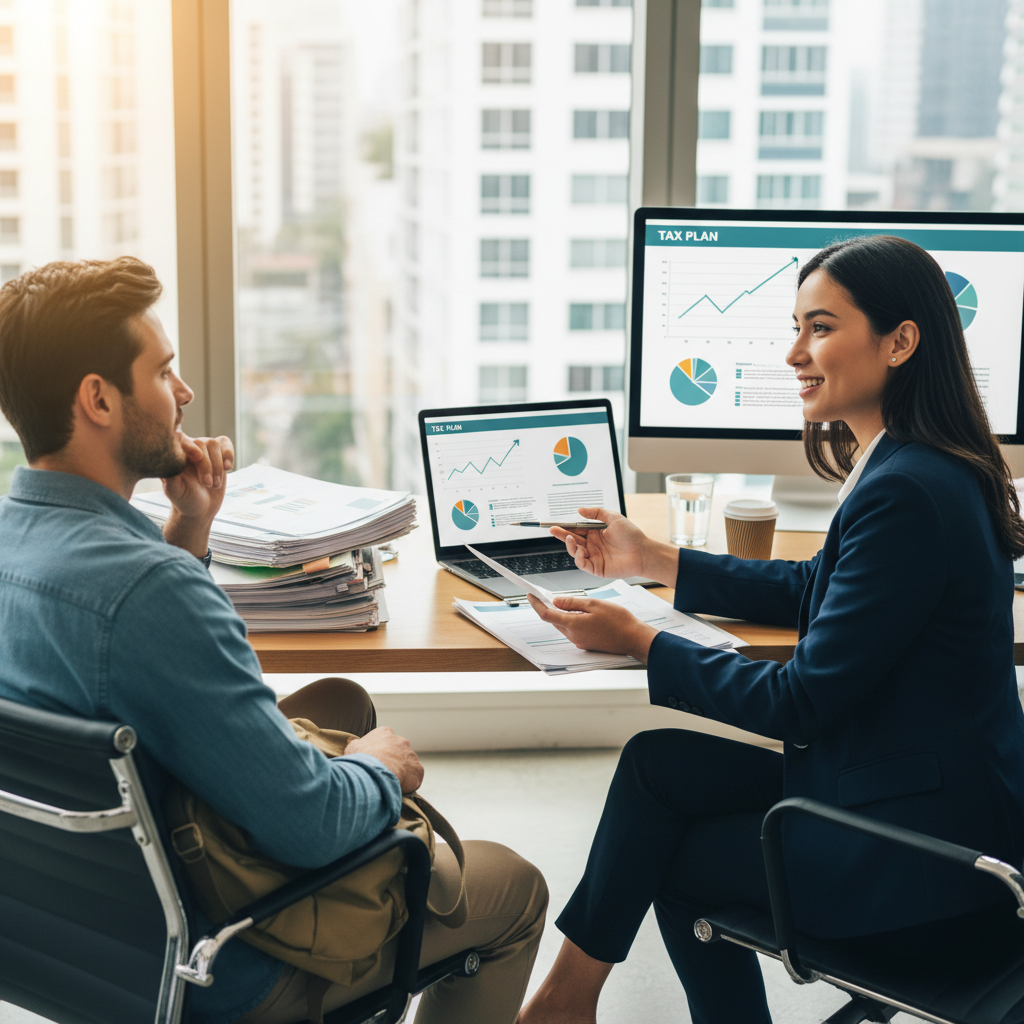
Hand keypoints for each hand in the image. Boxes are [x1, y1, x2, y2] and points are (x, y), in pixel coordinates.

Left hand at [162, 434, 234, 557]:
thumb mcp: (175, 492)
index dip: (190, 445)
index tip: (197, 457)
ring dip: (217, 465)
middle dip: (207, 464)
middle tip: (207, 484)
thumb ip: (171, 477)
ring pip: (215, 444)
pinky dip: (229, 454)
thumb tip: (169, 462)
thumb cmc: (184, 500)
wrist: (201, 508)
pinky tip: (227, 467)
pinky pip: (226, 443)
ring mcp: (205, 450)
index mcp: (175, 455)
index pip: (180, 438)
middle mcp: (189, 449)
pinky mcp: (219, 454)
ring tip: (214, 484)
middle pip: (201, 443)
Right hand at [345, 727, 424, 793]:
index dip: (381, 752)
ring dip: (402, 773)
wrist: (373, 772)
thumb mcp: (352, 748)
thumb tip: (358, 745)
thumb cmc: (360, 760)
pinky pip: (415, 777)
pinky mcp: (418, 769)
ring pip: (408, 765)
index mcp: (385, 733)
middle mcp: (401, 741)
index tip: (376, 762)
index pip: (386, 741)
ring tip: (390, 782)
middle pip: (399, 752)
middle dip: (394, 761)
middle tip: (383, 773)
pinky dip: (409, 783)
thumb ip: (358, 745)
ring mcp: (411, 755)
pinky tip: (398, 788)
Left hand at [527, 593, 657, 661]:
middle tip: (543, 595)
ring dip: (559, 615)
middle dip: (547, 608)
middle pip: (554, 620)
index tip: (530, 595)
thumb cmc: (618, 620)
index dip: (536, 604)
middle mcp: (574, 636)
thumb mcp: (594, 604)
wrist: (634, 638)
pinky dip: (570, 621)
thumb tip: (555, 601)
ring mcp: (580, 642)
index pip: (547, 614)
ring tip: (561, 602)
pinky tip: (577, 613)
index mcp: (574, 625)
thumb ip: (572, 603)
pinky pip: (572, 631)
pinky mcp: (587, 644)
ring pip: (563, 626)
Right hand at [550, 506, 679, 587]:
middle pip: (572, 540)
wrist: (643, 552)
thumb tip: (580, 510)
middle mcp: (593, 545)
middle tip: (553, 530)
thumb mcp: (614, 517)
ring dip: (570, 545)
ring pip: (574, 552)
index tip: (556, 523)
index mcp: (596, 533)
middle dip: (562, 535)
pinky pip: (582, 563)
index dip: (565, 527)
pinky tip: (580, 550)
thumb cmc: (632, 535)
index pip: (576, 530)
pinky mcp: (596, 568)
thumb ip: (596, 513)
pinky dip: (578, 557)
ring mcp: (594, 557)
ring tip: (570, 538)